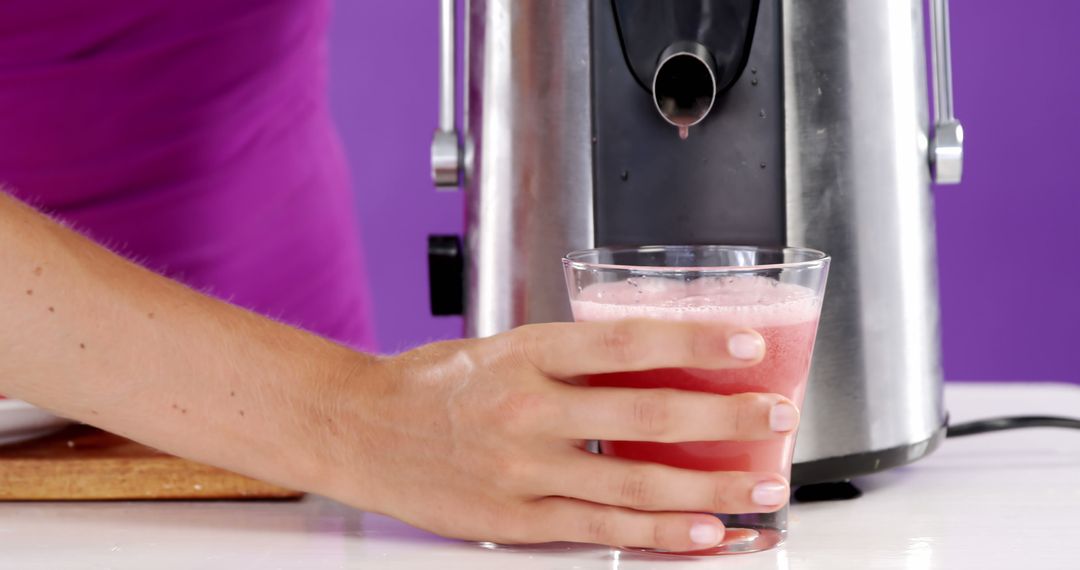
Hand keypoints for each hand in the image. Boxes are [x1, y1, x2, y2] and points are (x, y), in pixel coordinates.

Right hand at [310, 320, 797, 551]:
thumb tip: (645, 363)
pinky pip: (600, 529)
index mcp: (526, 354)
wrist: (357, 429)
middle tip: (775, 417)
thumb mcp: (499, 347)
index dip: (692, 343)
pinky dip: (660, 534)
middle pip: (648, 416)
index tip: (745, 343)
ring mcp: (523, 470)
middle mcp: (528, 409)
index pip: (625, 342)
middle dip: (724, 419)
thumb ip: (567, 359)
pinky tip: (705, 532)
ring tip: (761, 487)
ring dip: (710, 487)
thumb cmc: (429, 384)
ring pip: (636, 484)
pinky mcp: (515, 519)